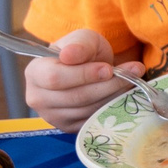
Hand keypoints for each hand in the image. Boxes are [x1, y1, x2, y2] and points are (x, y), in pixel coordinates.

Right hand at [24, 27, 138, 130]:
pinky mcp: (68, 128)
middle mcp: (37, 97)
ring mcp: (51, 116)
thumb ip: (80, 45)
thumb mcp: (84, 39)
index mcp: (35, 72)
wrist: (87, 69)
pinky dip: (112, 107)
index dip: (84, 74)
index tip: (108, 68)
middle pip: (75, 97)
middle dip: (107, 85)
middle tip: (132, 73)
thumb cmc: (82, 52)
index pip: (55, 78)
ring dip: (114, 95)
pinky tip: (122, 94)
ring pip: (87, 110)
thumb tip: (69, 55)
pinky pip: (93, 121)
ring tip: (131, 80)